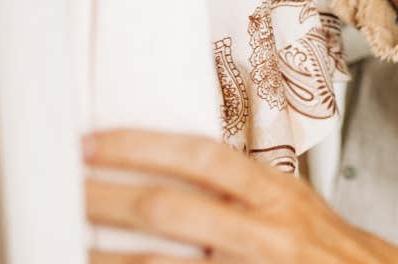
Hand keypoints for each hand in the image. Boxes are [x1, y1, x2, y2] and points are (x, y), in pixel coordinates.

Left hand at [82, 129, 397, 263]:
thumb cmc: (330, 250)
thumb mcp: (294, 204)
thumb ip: (244, 188)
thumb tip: (175, 169)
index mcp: (277, 193)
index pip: (204, 157)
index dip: (143, 147)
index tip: (94, 144)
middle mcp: (264, 232)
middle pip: (171, 209)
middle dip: (108, 199)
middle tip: (68, 190)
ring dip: (109, 256)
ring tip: (74, 246)